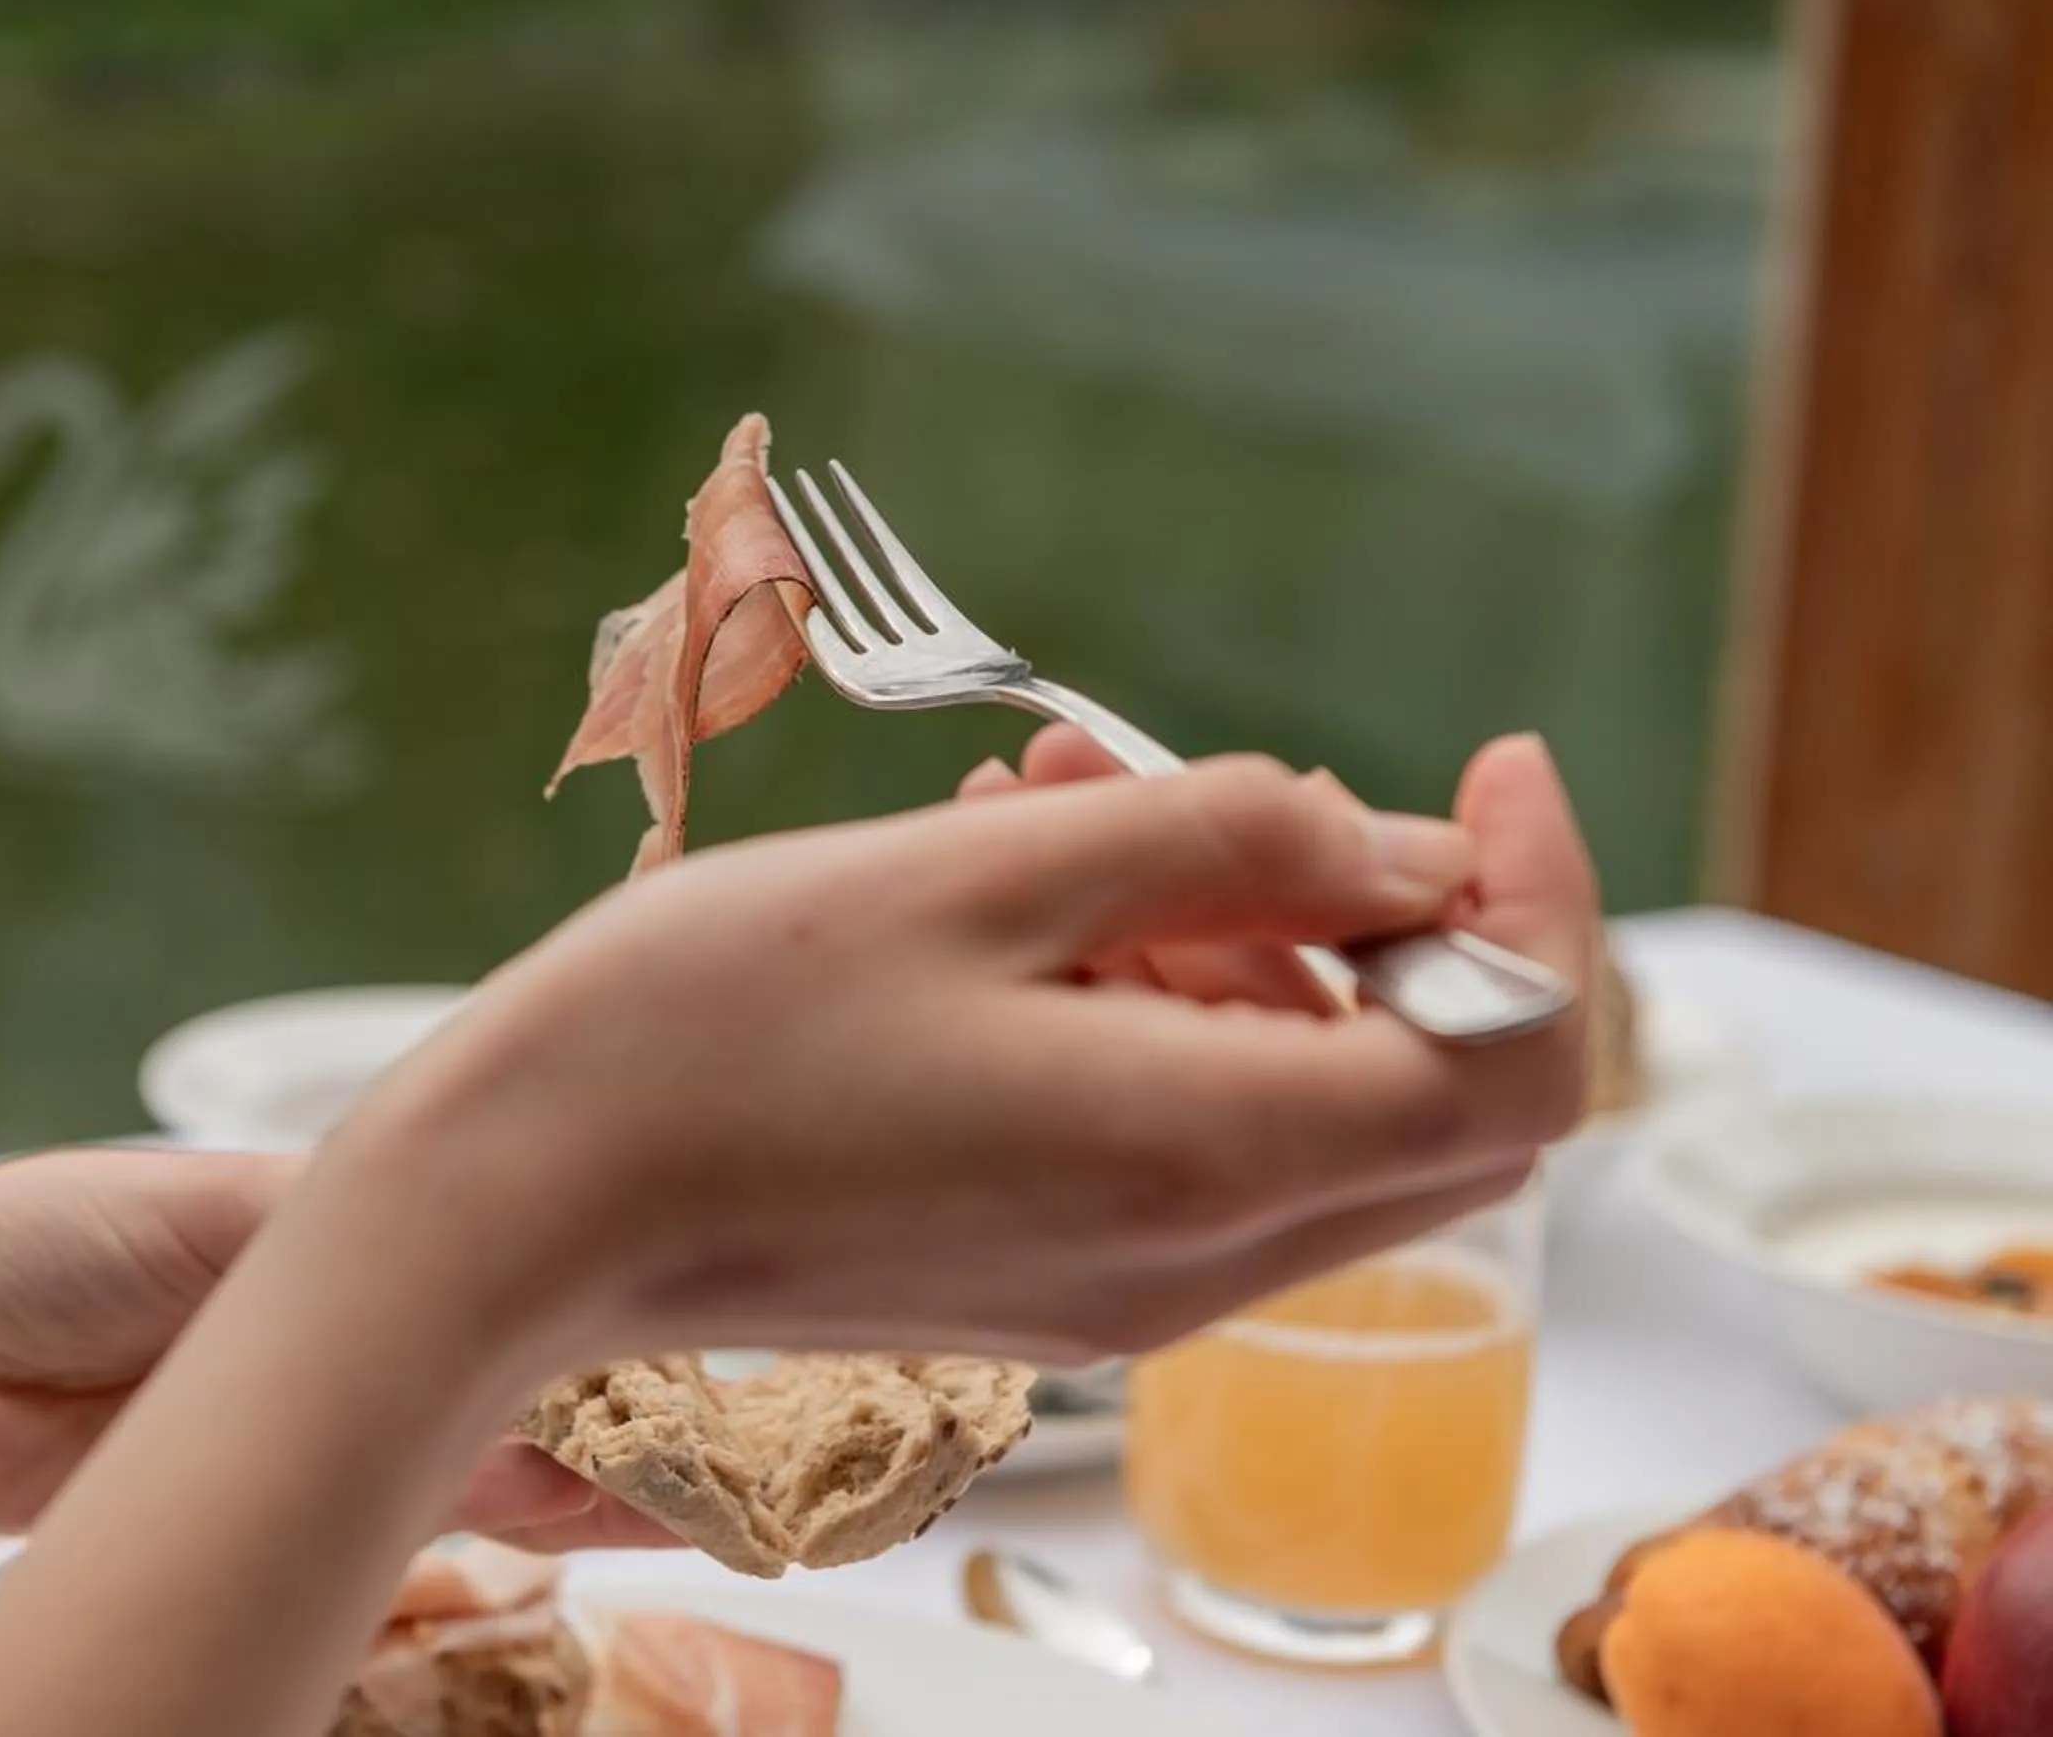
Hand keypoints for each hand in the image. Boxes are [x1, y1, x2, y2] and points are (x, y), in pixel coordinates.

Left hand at [0, 1150, 665, 1668]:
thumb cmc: (45, 1243)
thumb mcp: (222, 1207)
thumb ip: (361, 1230)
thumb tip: (497, 1222)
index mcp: (344, 1228)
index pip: (501, 1249)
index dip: (589, 1274)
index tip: (680, 1302)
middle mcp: (353, 1329)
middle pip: (515, 1360)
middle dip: (614, 1391)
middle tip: (716, 1420)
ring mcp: (330, 1428)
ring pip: (491, 1447)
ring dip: (587, 1470)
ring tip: (682, 1483)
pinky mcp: (292, 1516)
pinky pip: (422, 1520)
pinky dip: (512, 1524)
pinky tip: (589, 1523)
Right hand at [359, 736, 1594, 1365]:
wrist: (517, 1209)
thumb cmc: (707, 1028)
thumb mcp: (981, 874)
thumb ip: (1222, 841)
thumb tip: (1404, 849)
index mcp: (1206, 1155)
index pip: (1514, 1061)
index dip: (1542, 900)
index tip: (1493, 766)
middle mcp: (1195, 1260)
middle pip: (1437, 1105)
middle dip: (1382, 917)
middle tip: (1235, 789)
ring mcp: (1120, 1292)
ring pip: (1306, 1113)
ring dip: (1239, 942)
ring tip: (1060, 800)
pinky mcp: (1045, 1282)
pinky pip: (1188, 1143)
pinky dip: (1156, 1008)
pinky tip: (1010, 898)